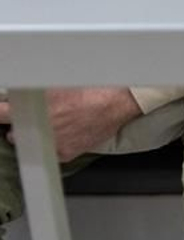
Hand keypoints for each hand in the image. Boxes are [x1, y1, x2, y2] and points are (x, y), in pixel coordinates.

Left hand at [1, 87, 142, 162]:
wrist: (115, 103)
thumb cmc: (90, 90)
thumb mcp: (55, 84)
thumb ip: (33, 93)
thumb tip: (19, 95)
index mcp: (33, 109)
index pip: (0, 114)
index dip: (1, 113)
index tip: (3, 112)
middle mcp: (39, 129)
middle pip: (13, 134)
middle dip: (19, 127)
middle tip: (31, 119)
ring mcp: (51, 144)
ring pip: (30, 146)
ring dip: (35, 138)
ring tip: (51, 127)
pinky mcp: (64, 154)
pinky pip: (50, 153)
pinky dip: (54, 145)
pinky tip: (65, 134)